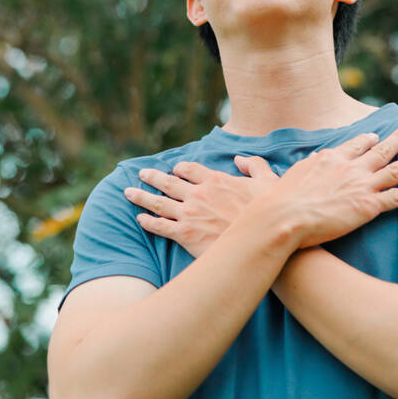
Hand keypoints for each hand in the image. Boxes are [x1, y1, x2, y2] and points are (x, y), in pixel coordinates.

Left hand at [125, 155, 278, 257]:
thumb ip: (255, 165)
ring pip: (158, 203)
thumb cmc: (268, 212)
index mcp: (216, 180)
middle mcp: (198, 194)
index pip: (190, 169)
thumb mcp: (268, 181)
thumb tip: (240, 159)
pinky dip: (147, 222)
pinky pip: (160, 226)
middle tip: (142, 174)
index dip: (180, 168)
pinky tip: (139, 219)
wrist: (263, 239)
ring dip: (142, 197)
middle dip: (153, 177)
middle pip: (168, 183)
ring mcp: (190, 214)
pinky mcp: (185, 235)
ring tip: (128, 192)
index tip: (175, 169)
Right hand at [254, 124, 397, 248]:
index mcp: (328, 159)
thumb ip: (262, 170)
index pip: (353, 145)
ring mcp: (361, 185)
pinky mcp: (368, 206)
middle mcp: (349, 167)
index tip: (376, 135)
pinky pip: (397, 196)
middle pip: (381, 149)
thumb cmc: (274, 203)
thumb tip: (246, 161)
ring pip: (396, 168)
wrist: (283, 218)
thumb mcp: (268, 180)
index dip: (367, 140)